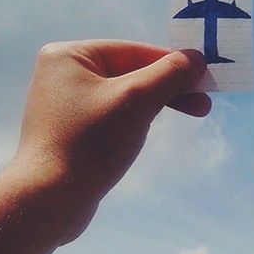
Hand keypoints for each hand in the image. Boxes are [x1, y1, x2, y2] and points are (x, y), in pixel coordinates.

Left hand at [13, 40, 209, 240]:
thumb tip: (197, 57)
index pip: (134, 51)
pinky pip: (114, 112)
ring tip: (191, 113)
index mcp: (70, 55)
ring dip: (158, 102)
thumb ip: (170, 74)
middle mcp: (63, 72)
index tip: (205, 77)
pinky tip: (150, 129)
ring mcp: (66, 101)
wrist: (48, 202)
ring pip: (126, 93)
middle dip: (169, 87)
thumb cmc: (91, 142)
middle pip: (131, 71)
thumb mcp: (137, 100)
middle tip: (204, 103)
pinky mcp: (72, 127)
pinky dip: (137, 117)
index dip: (173, 63)